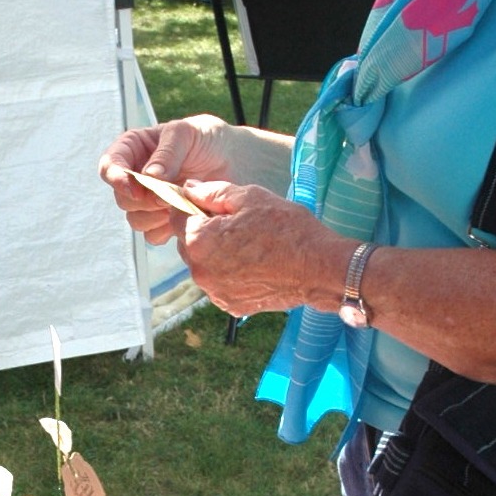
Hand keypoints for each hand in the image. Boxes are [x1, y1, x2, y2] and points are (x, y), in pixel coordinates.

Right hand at [99, 115, 235, 243]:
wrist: (235, 161)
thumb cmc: (208, 139)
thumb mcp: (186, 134)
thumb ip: (166, 154)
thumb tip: (149, 177)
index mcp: (134, 150)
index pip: (109, 166)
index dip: (117, 179)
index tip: (136, 187)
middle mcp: (136, 177)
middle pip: (122, 199)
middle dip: (145, 199)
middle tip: (172, 193)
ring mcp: (149, 202)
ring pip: (135, 220)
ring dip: (158, 215)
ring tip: (184, 200)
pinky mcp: (163, 221)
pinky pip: (153, 235)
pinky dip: (169, 228)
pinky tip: (187, 213)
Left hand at [178, 182, 344, 316]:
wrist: (318, 268)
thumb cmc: (286, 228)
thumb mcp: (249, 197)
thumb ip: (212, 192)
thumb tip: (188, 189)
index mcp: (198, 240)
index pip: (176, 217)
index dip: (191, 206)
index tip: (210, 205)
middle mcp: (200, 271)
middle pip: (187, 244)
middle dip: (204, 232)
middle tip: (236, 224)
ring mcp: (214, 292)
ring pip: (204, 265)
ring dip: (216, 253)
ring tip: (248, 244)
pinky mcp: (230, 305)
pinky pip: (219, 283)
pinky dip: (229, 273)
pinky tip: (253, 264)